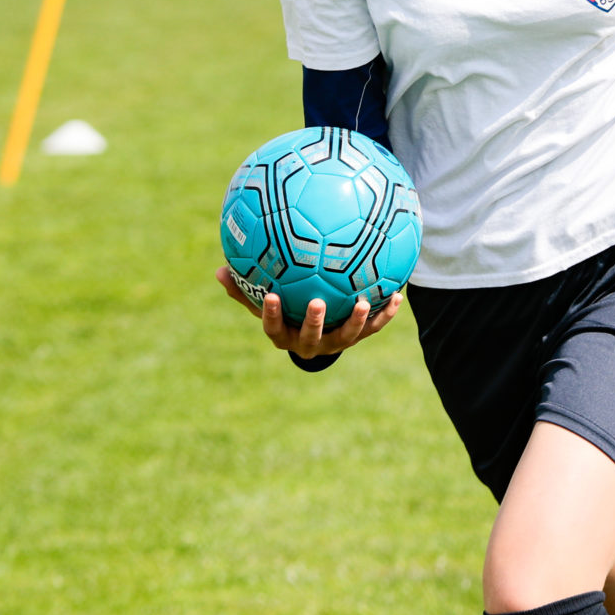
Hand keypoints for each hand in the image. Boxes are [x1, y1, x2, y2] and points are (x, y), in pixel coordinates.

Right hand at [214, 268, 402, 363]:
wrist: (313, 338)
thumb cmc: (284, 313)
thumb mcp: (261, 302)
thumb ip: (244, 289)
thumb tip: (218, 270)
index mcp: (284, 335)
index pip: (273, 328)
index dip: (271, 315)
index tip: (271, 295)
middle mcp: (309, 343)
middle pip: (311, 337)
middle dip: (314, 322)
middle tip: (317, 302)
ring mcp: (335, 344)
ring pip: (347, 337)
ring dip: (357, 321)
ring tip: (365, 302)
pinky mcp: (357, 339)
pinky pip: (373, 328)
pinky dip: (385, 314)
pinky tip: (397, 294)